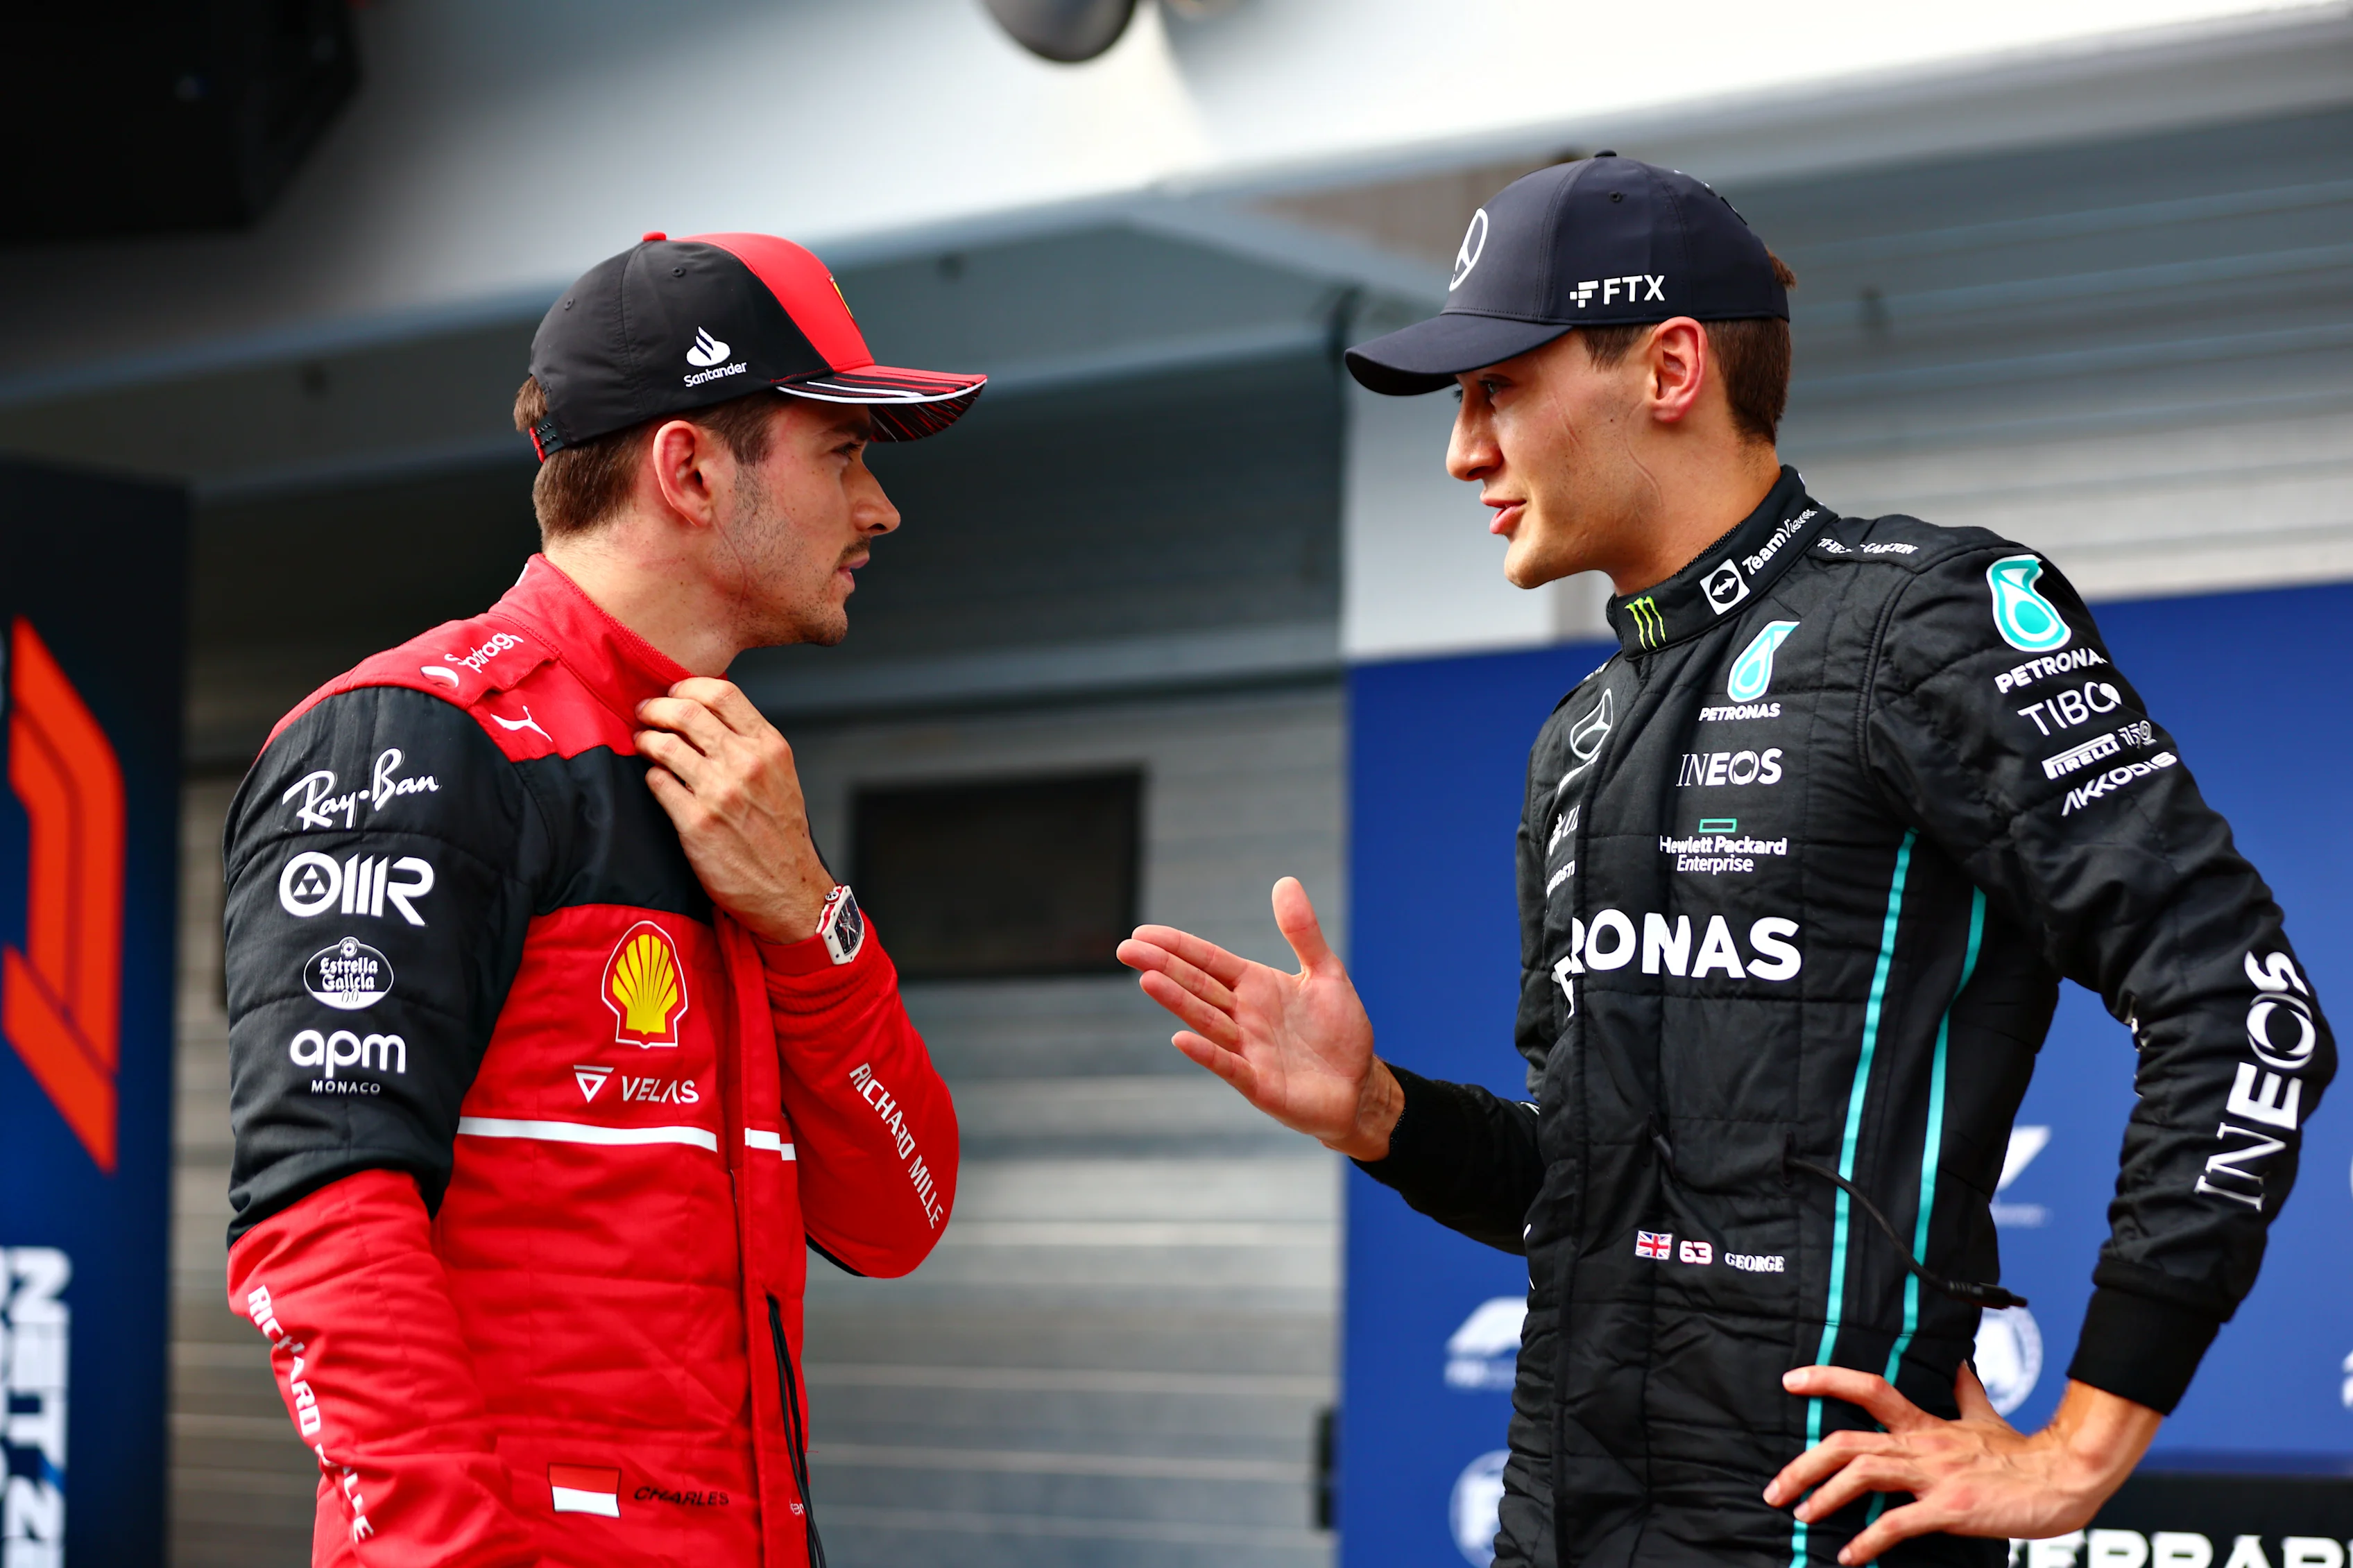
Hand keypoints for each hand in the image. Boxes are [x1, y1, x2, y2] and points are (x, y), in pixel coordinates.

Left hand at [634, 678, 834, 944]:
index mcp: (769, 747)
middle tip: (646, 713)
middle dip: (657, 708)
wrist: (788, 889)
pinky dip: (651, 776)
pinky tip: (656, 780)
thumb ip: (750, 744)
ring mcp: (719, 792)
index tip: (674, 694)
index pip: (722, 693)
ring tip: (643, 743)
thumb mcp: (781, 777)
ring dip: (646, 739)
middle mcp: (746, 764)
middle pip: (687, 712)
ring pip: (665, 744)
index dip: (687, 687)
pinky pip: (658, 783)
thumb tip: (707, 718)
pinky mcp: (696, 822)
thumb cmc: (782, 836)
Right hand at [1115, 878, 1401, 1158]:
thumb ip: (1303, 932)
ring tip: (1147, 980)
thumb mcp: (1326, 973)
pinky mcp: (1260, 1084)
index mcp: (1254, 986)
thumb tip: (1285, 881)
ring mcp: (1248, 1050)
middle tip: (1125, 949)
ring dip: (1177, 1002)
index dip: (1177, 946)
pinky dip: (1207, 1054)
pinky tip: (1182, 1039)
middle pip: (1197, 986)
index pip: (1208, 961)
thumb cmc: (1338, 1031)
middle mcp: (1243, 1016)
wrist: (1358, 1085)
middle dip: (1163, 966)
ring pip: (1206, 1020)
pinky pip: (1230, 1066)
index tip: (1142, 932)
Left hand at [1765, 1368, 2161, 1563]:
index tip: (1790, 1381)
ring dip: (1824, 1497)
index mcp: (1926, 1423)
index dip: (1827, 1379)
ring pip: (1863, 1475)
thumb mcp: (1986, 1416)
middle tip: (1775, 1488)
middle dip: (1803, 1464)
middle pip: (1847, 1442)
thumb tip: (1958, 1366)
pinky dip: (1868, 1542)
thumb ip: (1964, 1392)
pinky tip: (1849, 1557)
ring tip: (1802, 1515)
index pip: (1868, 1389)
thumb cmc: (2023, 1453)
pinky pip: (1898, 1525)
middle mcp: (1922, 1445)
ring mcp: (1935, 1476)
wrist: (2064, 1479)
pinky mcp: (1950, 1510)